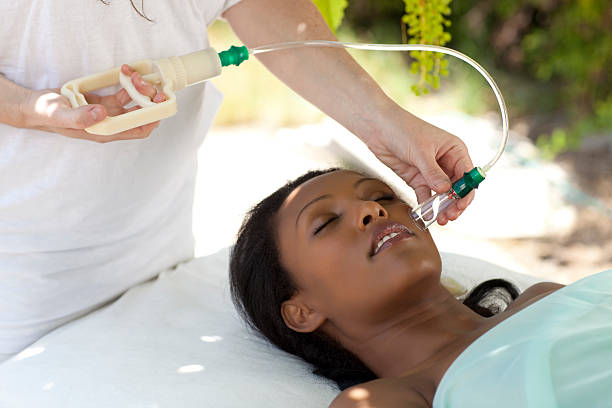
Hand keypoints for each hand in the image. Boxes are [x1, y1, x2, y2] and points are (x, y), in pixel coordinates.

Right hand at [20, 65, 166, 142]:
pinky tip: (127, 72)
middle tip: (148, 84)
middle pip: (141, 116)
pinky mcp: (104, 103)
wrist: (34, 105)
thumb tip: (102, 113)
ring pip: (134, 104)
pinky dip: (128, 84)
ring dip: (140, 90)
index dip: (152, 119)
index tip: (159, 104)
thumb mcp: (60, 114)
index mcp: (105, 131)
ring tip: (135, 75)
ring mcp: (109, 113)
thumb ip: (80, 116)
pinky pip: (123, 94)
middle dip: (149, 101)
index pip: (138, 130)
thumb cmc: (46, 113)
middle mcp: (111, 124)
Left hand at [366, 112, 474, 224]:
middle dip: (455, 203)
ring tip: (441, 219)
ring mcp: (431, 171)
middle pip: (457, 188)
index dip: (466, 191)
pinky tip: (427, 215)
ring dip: (442, 207)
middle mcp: (446, 162)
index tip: (460, 205)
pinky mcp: (417, 178)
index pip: (467, 175)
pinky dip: (427, 205)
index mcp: (455, 150)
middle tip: (450, 216)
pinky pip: (425, 195)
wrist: (378, 128)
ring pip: (442, 194)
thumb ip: (433, 173)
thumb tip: (445, 191)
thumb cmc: (403, 131)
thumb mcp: (421, 152)